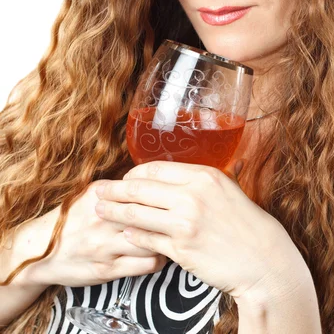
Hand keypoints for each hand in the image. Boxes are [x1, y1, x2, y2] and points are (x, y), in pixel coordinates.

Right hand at [10, 181, 167, 288]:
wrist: (38, 251)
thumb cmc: (70, 220)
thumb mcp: (90, 194)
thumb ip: (117, 188)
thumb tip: (149, 177)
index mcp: (100, 194)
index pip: (142, 188)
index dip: (162, 192)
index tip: (173, 194)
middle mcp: (103, 217)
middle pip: (149, 212)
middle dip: (169, 214)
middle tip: (180, 214)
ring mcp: (105, 245)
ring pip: (151, 239)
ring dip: (167, 238)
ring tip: (172, 235)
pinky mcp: (107, 269)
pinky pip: (145, 264)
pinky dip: (159, 259)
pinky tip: (161, 254)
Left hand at [94, 160, 307, 302]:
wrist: (263, 259)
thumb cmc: (246, 223)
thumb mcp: (226, 189)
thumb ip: (198, 180)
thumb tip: (170, 177)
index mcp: (203, 176)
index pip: (155, 169)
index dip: (134, 173)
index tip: (125, 177)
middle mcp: (191, 196)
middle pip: (140, 188)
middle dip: (115, 189)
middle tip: (98, 190)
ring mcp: (184, 223)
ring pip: (137, 214)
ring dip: (114, 212)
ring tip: (99, 211)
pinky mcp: (180, 249)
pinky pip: (147, 240)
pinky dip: (132, 236)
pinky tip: (124, 233)